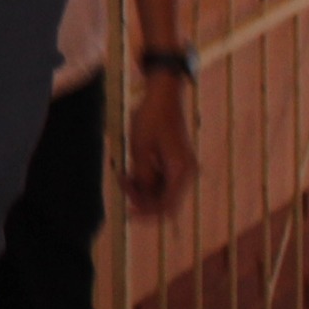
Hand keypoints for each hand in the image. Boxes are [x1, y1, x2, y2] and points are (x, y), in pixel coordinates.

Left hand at [122, 71, 200, 219]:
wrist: (163, 94)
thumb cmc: (151, 117)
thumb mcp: (140, 148)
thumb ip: (142, 175)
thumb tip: (144, 195)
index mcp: (181, 171)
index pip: (166, 206)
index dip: (147, 214)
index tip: (127, 213)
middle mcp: (186, 173)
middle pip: (165, 201)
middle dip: (141, 198)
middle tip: (122, 181)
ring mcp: (182, 168)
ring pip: (162, 192)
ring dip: (142, 189)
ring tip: (123, 174)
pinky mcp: (176, 162)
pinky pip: (161, 180)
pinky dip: (146, 179)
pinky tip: (131, 170)